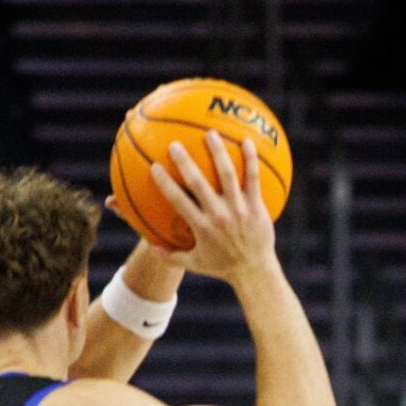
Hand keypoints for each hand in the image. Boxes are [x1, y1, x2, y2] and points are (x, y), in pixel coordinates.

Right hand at [148, 132, 276, 283]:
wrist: (254, 272)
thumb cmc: (222, 266)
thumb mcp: (194, 264)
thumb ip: (170, 256)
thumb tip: (150, 248)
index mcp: (201, 227)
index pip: (178, 201)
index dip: (165, 183)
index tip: (154, 167)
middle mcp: (218, 215)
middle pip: (198, 183)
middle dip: (185, 163)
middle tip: (174, 144)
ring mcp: (238, 209)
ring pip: (227, 175)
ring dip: (218, 152)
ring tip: (210, 133)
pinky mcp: (256, 206)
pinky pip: (253, 178)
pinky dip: (250, 159)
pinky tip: (247, 140)